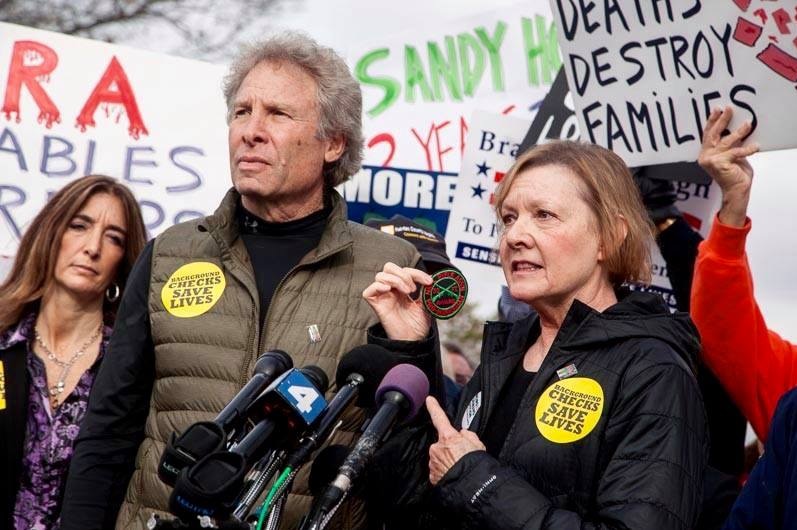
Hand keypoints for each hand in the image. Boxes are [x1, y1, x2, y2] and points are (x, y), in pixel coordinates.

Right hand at [362, 262, 431, 340]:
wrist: (414, 340)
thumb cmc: (418, 325)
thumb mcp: (426, 303)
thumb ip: (427, 291)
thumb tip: (434, 279)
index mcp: (402, 288)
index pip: (404, 270)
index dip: (417, 273)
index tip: (429, 282)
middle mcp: (391, 290)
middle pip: (389, 267)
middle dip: (403, 273)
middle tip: (413, 287)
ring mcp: (382, 297)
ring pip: (380, 276)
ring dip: (396, 279)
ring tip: (407, 292)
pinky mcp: (376, 305)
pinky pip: (368, 291)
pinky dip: (378, 286)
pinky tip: (389, 290)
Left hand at [426, 396, 484, 484]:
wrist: (471, 486)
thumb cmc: (475, 465)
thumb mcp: (477, 444)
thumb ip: (468, 435)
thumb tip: (462, 434)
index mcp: (448, 437)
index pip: (439, 418)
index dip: (434, 407)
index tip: (429, 400)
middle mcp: (437, 448)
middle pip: (442, 444)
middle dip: (449, 448)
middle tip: (461, 456)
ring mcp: (434, 462)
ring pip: (439, 457)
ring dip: (447, 460)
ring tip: (459, 467)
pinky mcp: (433, 475)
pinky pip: (438, 469)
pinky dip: (445, 471)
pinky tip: (453, 474)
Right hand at [698, 106, 759, 226]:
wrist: (736, 191)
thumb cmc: (734, 175)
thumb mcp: (732, 156)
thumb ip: (730, 145)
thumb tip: (737, 129)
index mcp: (706, 154)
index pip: (707, 134)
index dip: (712, 121)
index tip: (717, 110)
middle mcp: (705, 156)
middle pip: (713, 134)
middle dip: (721, 120)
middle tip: (729, 109)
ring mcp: (711, 160)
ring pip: (726, 141)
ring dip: (738, 132)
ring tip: (747, 124)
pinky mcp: (720, 164)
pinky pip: (736, 152)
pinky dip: (747, 149)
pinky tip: (755, 147)